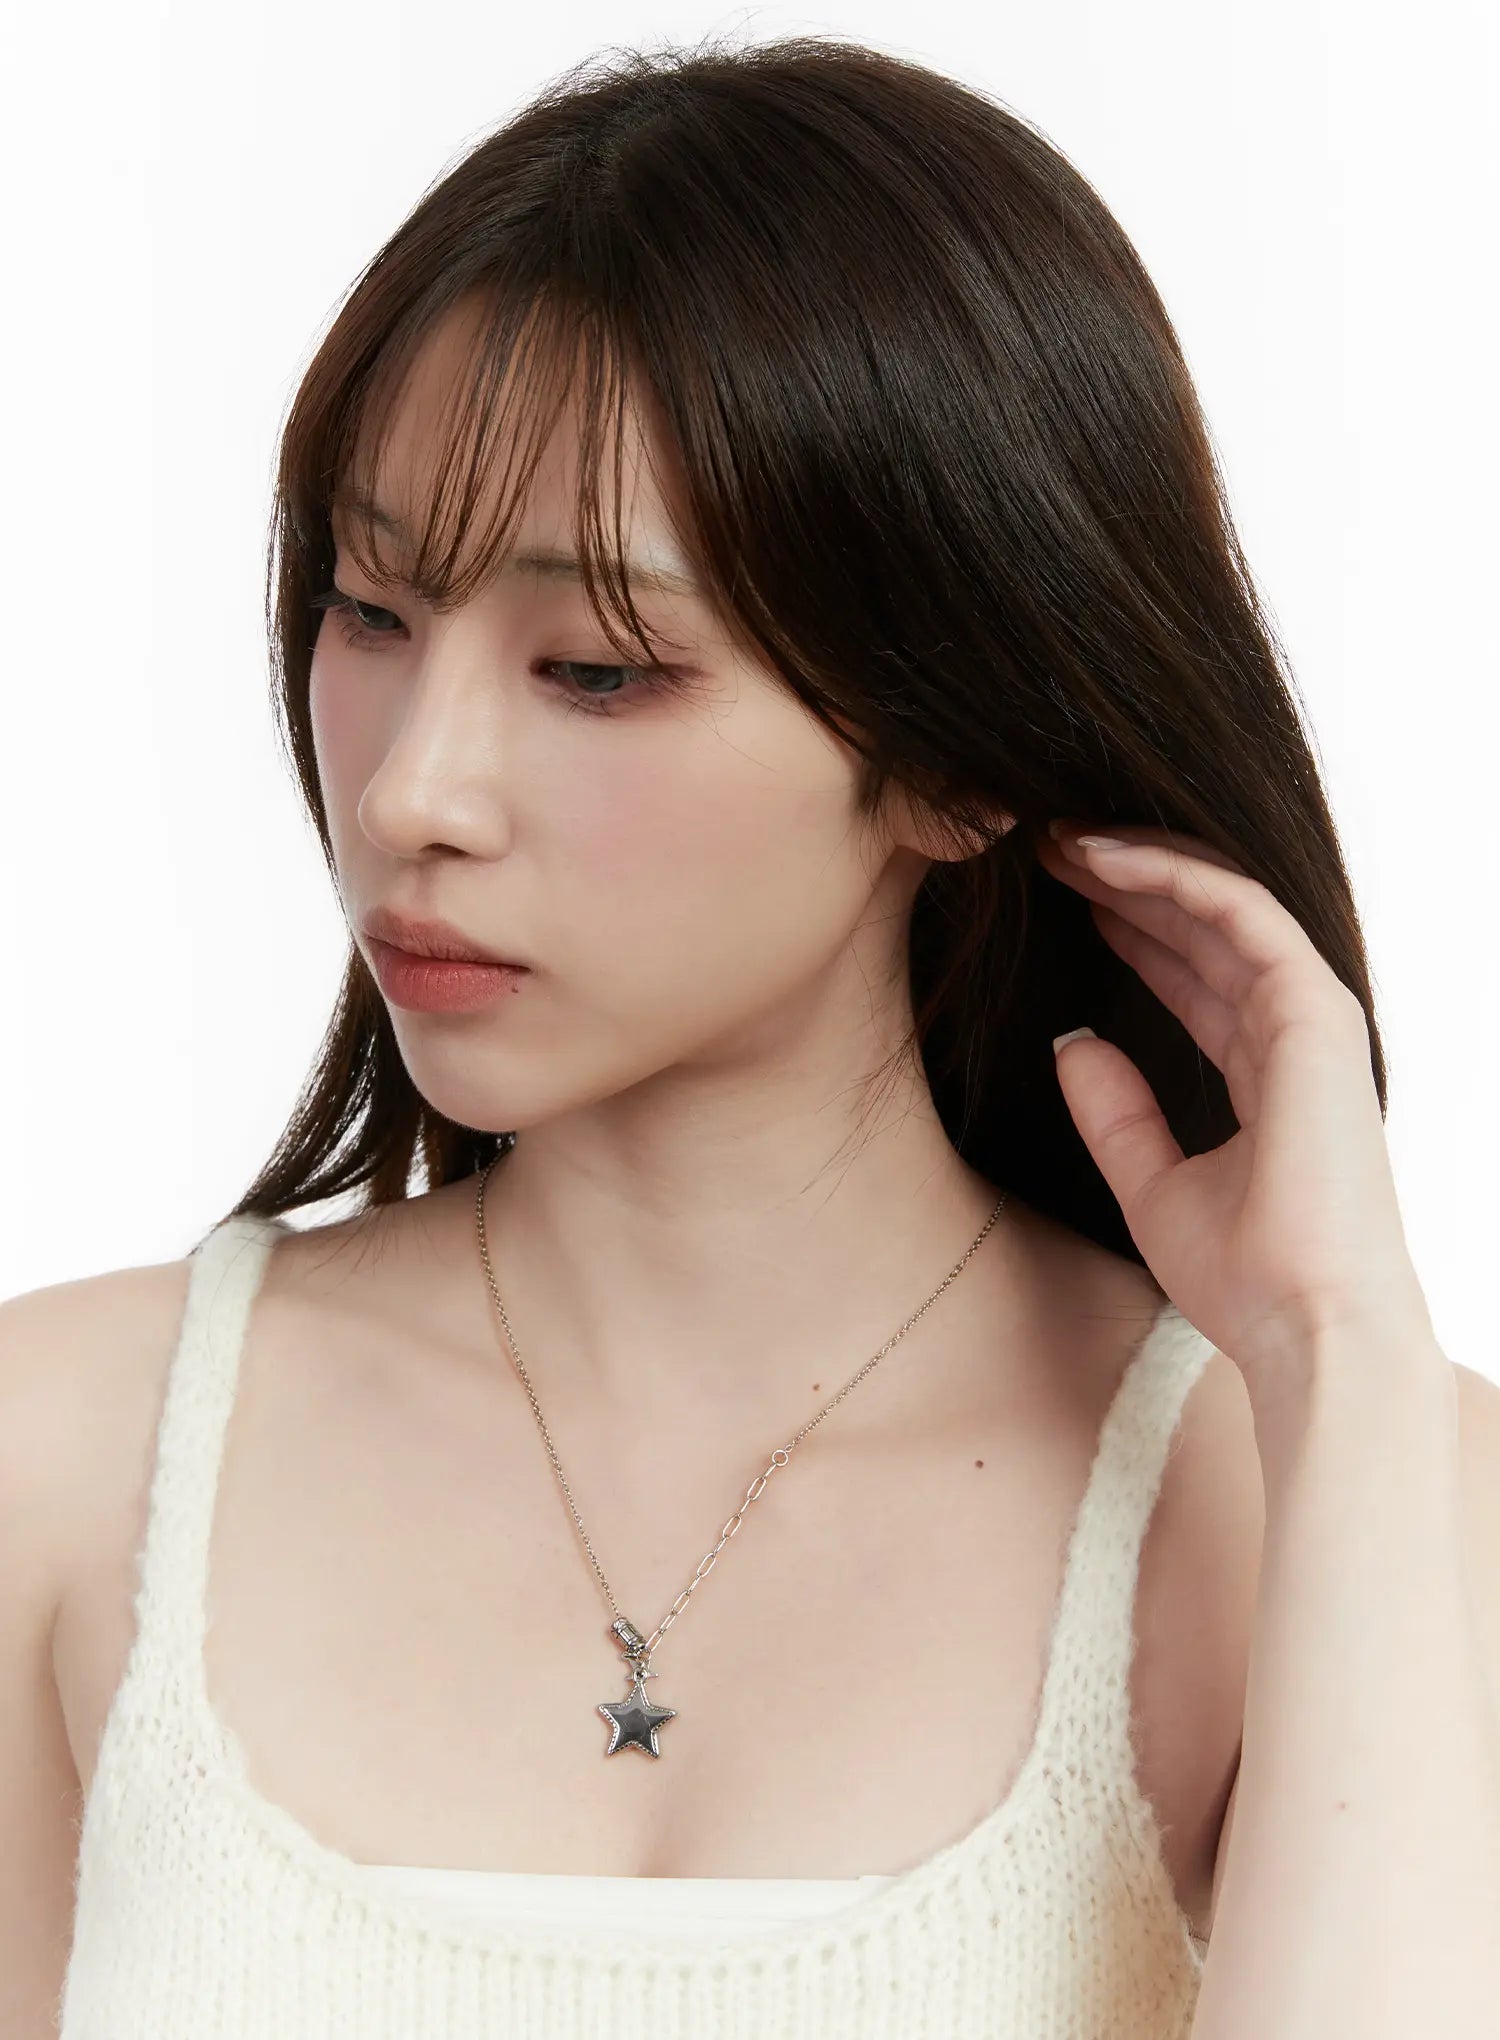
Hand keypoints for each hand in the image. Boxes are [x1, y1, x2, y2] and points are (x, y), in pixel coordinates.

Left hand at [1039, 819, 1432, 1384]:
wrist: (1303, 1328)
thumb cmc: (1245, 1280)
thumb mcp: (1150, 1185)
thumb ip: (1116, 1113)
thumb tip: (1073, 1042)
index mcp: (1266, 1077)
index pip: (1196, 977)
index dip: (1131, 930)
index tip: (1064, 900)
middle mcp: (1292, 1037)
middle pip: (1204, 930)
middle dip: (1128, 883)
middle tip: (1049, 846)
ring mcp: (1309, 1019)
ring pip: (1220, 906)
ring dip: (1141, 863)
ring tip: (1063, 838)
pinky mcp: (1314, 1012)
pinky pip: (1240, 914)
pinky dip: (1173, 875)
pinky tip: (1105, 858)